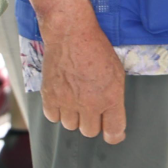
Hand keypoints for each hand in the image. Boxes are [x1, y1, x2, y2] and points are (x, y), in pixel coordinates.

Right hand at [39, 19, 125, 142]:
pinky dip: (57, 110)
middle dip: (92, 122)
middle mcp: (90, 104)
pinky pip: (53, 117)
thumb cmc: (96, 48)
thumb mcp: (116, 72)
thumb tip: (111, 115)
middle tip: (91, 107)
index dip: (114, 134)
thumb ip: (114, 97)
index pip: (114, 132)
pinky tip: (62, 98)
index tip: (112, 132)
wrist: (71, 33)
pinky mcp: (50, 96)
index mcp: (111, 98)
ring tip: (75, 99)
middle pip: (90, 132)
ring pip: (70, 126)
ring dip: (73, 116)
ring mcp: (69, 102)